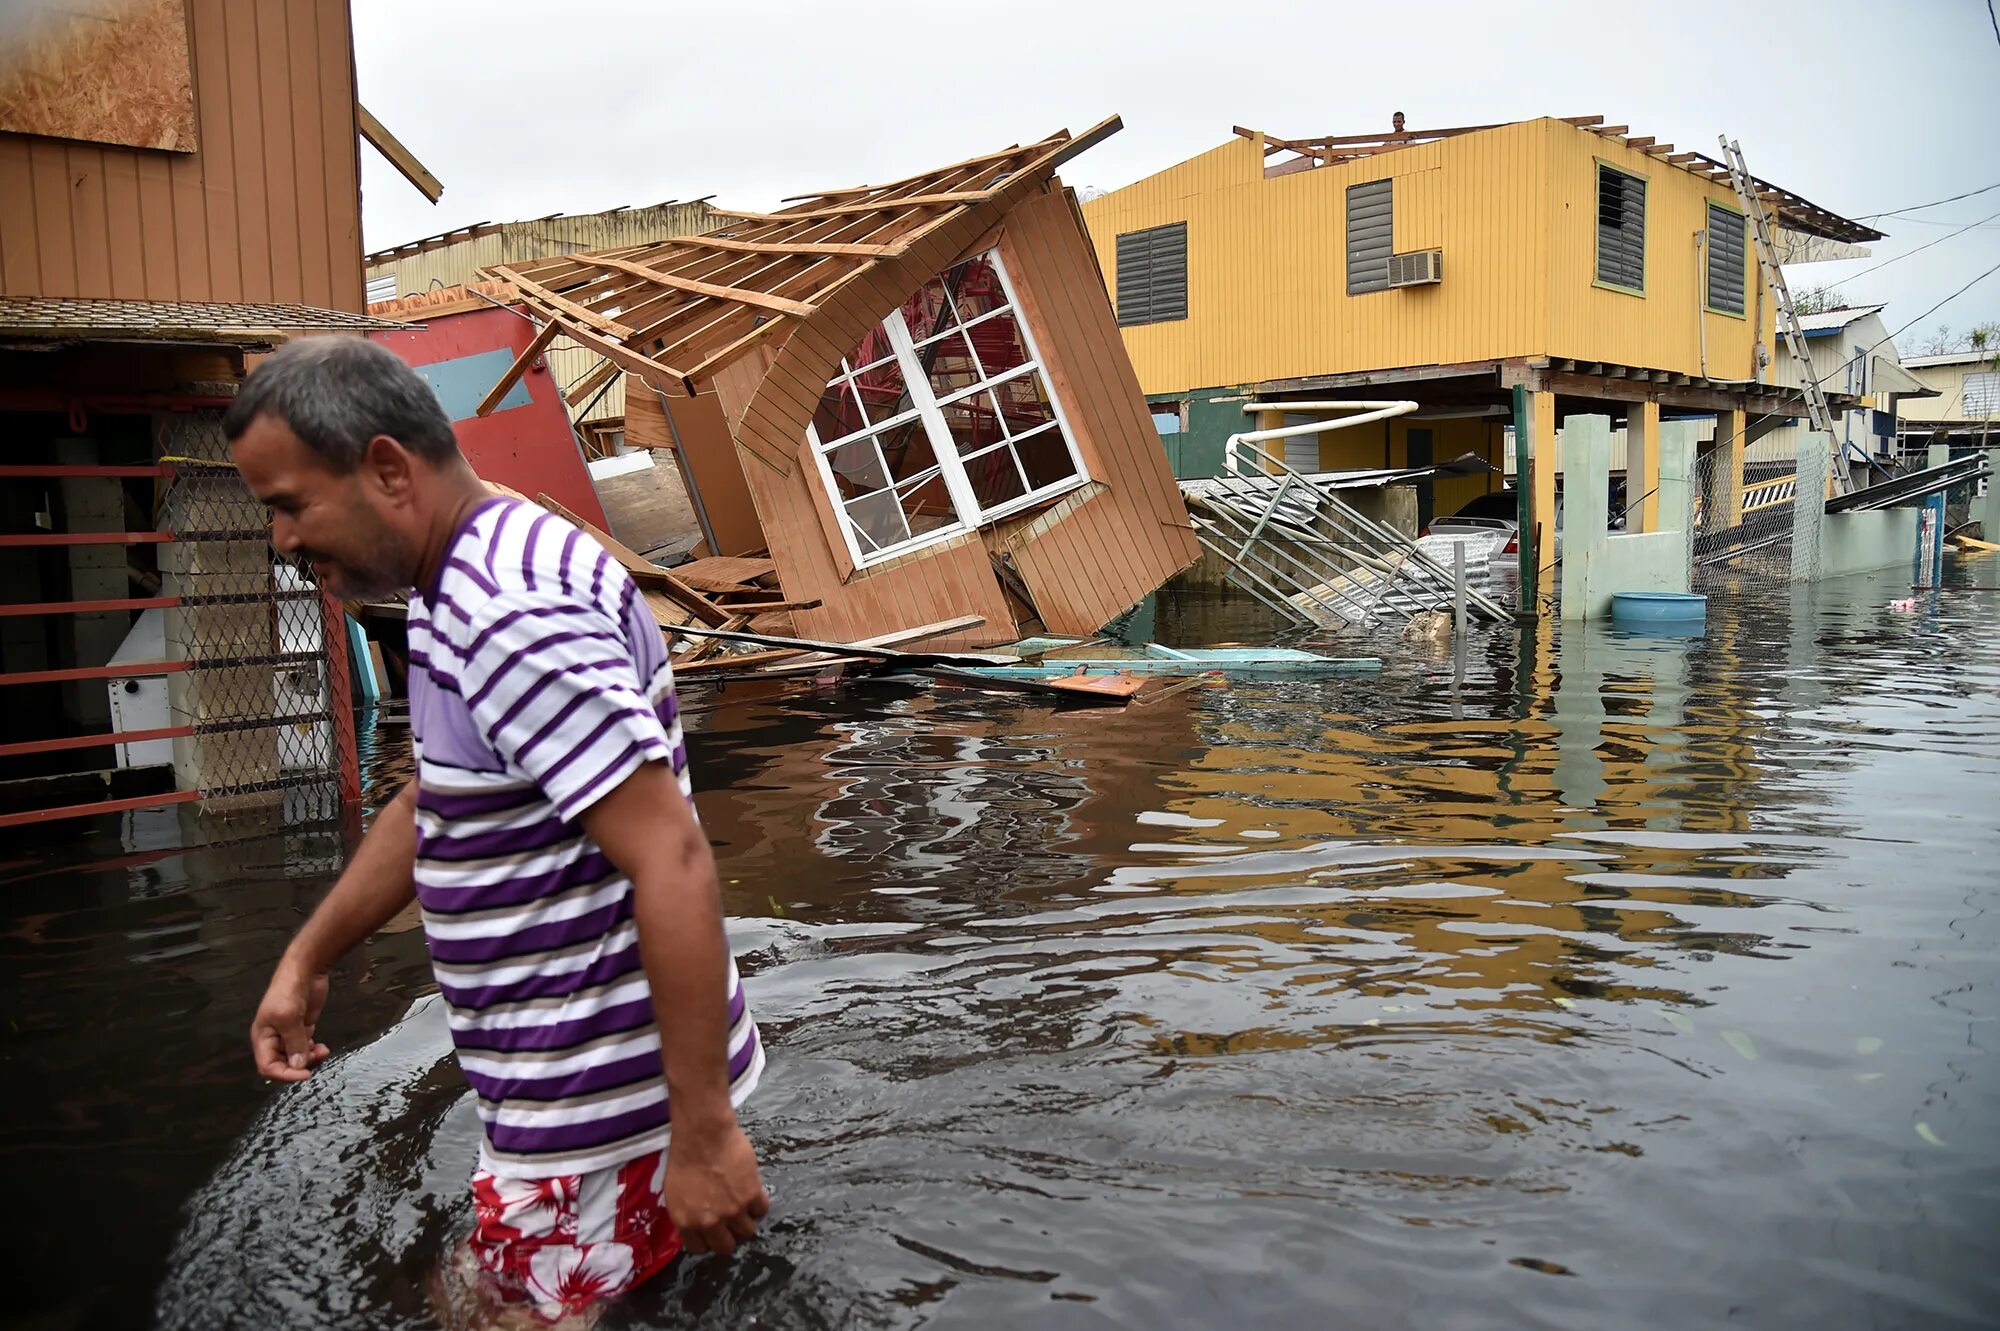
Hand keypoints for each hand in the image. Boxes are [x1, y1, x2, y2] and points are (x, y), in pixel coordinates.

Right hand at [250, 956, 330, 1082]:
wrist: (304, 970)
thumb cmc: (288, 990)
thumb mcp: (287, 1017)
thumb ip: (293, 1043)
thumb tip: (298, 1065)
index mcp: (262, 1038)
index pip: (267, 1067)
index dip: (284, 1074)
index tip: (304, 1073)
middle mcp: (273, 1039)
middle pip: (282, 1064)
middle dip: (299, 1066)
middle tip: (314, 1058)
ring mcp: (289, 1034)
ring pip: (296, 1058)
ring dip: (309, 1059)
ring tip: (321, 1051)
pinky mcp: (302, 1028)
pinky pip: (305, 1048)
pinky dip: (313, 1051)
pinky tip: (321, 1047)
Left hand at [664, 1116, 768, 1257]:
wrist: (703, 1135)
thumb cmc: (683, 1157)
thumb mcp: (674, 1192)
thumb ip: (686, 1213)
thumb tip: (696, 1222)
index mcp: (687, 1222)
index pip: (700, 1249)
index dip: (707, 1240)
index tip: (711, 1232)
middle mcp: (710, 1222)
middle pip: (726, 1247)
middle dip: (728, 1236)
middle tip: (730, 1222)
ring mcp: (733, 1211)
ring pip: (747, 1232)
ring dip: (746, 1221)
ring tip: (744, 1207)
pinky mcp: (751, 1195)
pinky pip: (761, 1210)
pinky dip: (758, 1204)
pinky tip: (753, 1192)